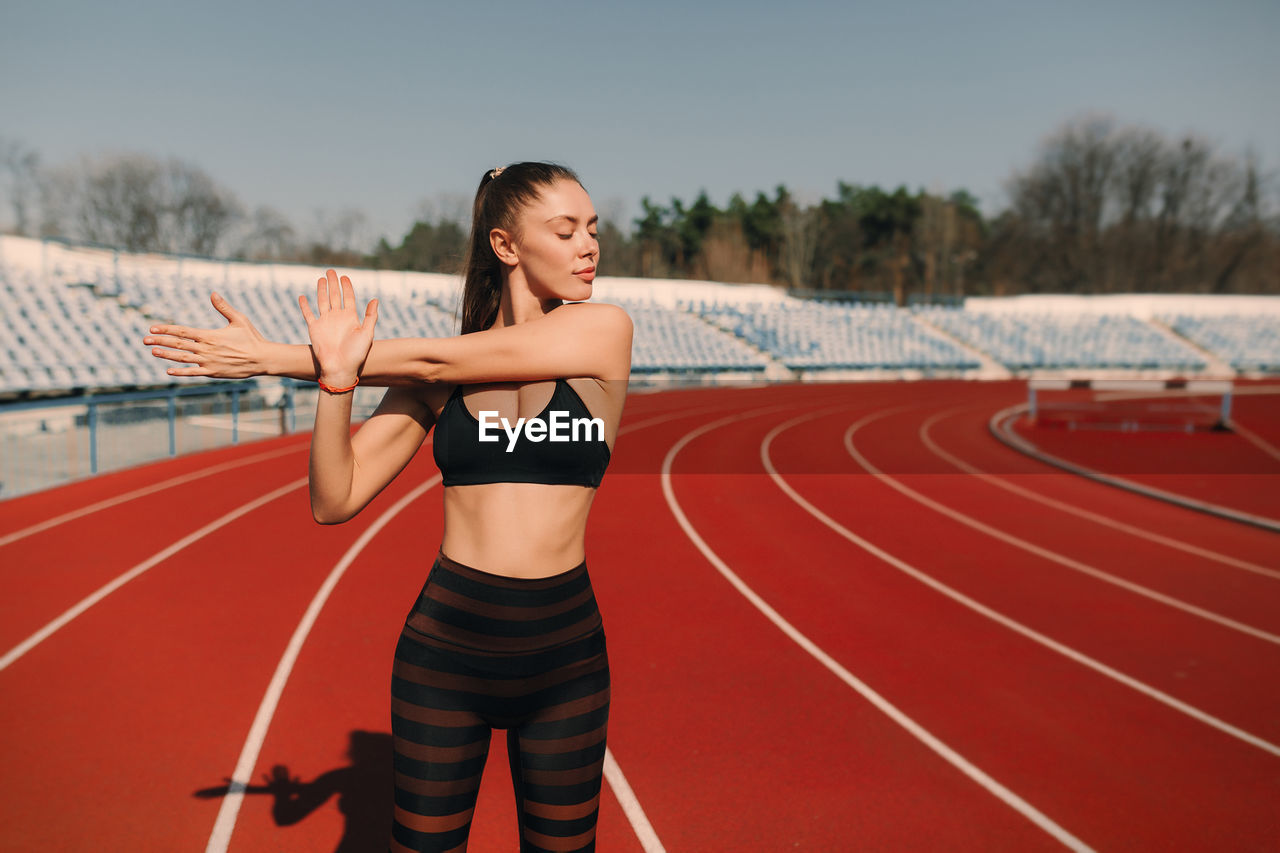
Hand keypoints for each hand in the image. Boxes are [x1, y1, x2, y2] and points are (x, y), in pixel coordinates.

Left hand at [144, 293, 271, 377]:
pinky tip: (169, 371)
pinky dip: (181, 372)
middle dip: (160, 340)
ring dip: (166, 355)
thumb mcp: (239, 319)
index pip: (183, 331)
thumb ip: (224, 307)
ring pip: (182, 358)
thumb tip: (213, 293)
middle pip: (178, 344)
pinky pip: (194, 372)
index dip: (166, 329)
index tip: (152, 327)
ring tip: (153, 351)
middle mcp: (206, 349)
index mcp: (209, 335)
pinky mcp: (213, 372)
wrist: (262, 359)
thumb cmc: (252, 338)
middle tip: (144, 339)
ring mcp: (208, 362)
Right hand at [299, 269, 377, 386]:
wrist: (340, 367)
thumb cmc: (356, 353)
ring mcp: (325, 322)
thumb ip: (370, 316)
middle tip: (331, 271)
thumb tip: (375, 299)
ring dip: (322, 290)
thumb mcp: (367, 333)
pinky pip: (308, 314)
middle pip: (335, 295)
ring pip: (322, 301)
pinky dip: (305, 305)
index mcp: (351, 318)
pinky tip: (302, 296)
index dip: (347, 287)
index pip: (348, 297)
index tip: (345, 277)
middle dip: (333, 283)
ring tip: (321, 279)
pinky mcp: (314, 328)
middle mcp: (337, 317)